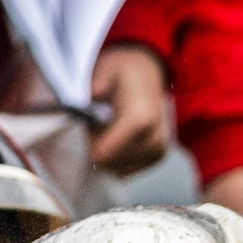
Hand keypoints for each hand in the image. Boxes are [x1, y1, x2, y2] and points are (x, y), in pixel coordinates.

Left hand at [88, 44, 168, 176]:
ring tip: (111, 127)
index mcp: (139, 120)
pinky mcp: (158, 156)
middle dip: (98, 147)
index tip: (91, 123)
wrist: (147, 71)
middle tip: (100, 123)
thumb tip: (83, 107)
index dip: (90, 141)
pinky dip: (118, 157)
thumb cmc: (122, 71)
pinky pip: (127, 170)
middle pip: (109, 165)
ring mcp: (158, 150)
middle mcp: (153, 139)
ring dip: (108, 152)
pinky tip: (121, 136)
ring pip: (118, 171)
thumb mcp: (103, 71)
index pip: (102, 155)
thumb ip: (91, 93)